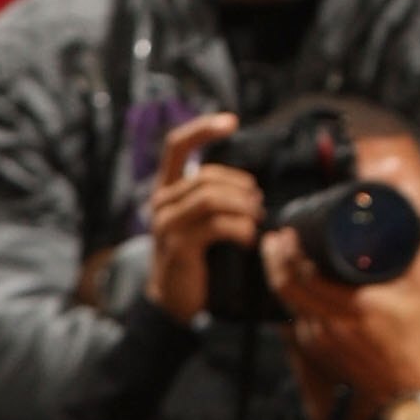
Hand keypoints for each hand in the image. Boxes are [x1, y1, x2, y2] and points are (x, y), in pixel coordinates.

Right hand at [143, 113, 263, 323]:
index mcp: (167, 189)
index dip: (202, 129)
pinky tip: (248, 239)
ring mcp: (166, 223)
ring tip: (255, 220)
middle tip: (257, 204)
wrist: (175, 298)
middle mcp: (161, 201)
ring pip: (210, 198)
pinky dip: (240, 229)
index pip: (176, 146)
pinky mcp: (178, 245)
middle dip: (240, 187)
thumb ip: (214, 199)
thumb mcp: (201, 221)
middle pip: (206, 176)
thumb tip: (251, 187)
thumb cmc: (196, 256)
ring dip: (243, 207)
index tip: (231, 121)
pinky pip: (215, 225)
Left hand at [263, 234, 419, 418]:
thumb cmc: (419, 333)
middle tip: (275, 236)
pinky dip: (290, 295)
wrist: (407, 384)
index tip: (288, 232)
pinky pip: (293, 314)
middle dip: (274, 258)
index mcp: (359, 306)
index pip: (306, 277)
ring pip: (285, 300)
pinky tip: (293, 280)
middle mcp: (333, 324)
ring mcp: (319, 338)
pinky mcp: (313, 348)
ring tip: (276, 252)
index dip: (290, 253)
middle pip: (286, 286)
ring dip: (277, 274)